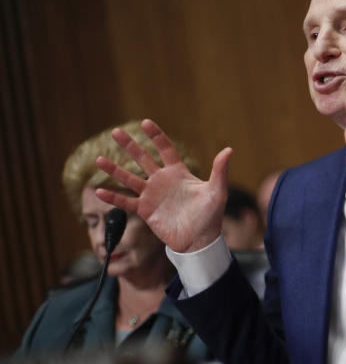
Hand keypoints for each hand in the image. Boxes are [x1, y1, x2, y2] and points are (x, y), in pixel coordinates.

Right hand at [94, 119, 232, 253]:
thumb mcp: (217, 191)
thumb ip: (219, 170)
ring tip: (99, 159)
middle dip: (130, 146)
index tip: (145, 122)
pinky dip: (113, 197)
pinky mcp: (145, 211)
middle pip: (143, 159)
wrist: (199, 240)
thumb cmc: (210, 215)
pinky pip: (126, 202)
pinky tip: (99, 191)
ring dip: (114, 170)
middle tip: (116, 132)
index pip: (165, 150)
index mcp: (179, 173)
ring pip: (129, 179)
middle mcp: (162, 181)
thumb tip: (229, 150)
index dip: (156, 136)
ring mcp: (152, 195)